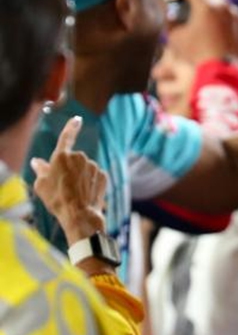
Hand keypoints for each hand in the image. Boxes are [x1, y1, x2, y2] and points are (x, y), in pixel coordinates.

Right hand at [31, 117, 108, 244]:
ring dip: (79, 178)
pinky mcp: (103, 175)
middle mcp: (80, 157)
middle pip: (72, 161)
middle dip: (68, 170)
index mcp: (62, 156)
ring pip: (84, 169)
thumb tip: (37, 161)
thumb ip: (41, 170)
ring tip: (73, 194)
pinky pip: (94, 177)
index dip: (71, 127)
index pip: (67, 137)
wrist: (79, 214)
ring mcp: (93, 166)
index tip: (77, 119)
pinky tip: (85, 195)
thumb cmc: (57, 199)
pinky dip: (89, 183)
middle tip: (62, 186)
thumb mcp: (41, 185)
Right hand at [169, 0, 237, 65]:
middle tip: (191, 14)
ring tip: (206, 28)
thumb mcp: (174, 37)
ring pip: (224, 8)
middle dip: (199, 2)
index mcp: (206, 4)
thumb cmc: (195, 55)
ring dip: (214, 13)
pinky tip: (220, 34)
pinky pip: (236, 20)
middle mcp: (225, 6)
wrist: (221, 74)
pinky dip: (227, 24)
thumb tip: (171, 10)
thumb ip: (171, 19)